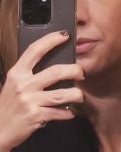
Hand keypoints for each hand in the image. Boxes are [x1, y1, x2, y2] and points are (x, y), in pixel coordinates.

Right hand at [0, 31, 82, 151]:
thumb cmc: (9, 105)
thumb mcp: (14, 86)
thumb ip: (30, 75)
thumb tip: (57, 65)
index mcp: (16, 74)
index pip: (34, 51)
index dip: (51, 40)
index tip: (64, 35)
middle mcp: (23, 85)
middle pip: (56, 72)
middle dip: (75, 71)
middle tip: (81, 73)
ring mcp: (30, 101)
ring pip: (64, 94)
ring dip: (77, 95)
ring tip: (78, 96)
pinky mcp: (36, 116)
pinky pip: (62, 112)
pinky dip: (69, 113)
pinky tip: (69, 112)